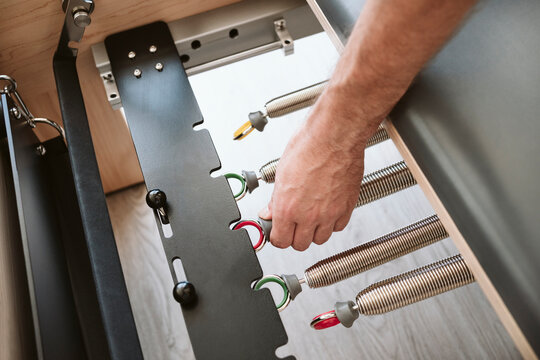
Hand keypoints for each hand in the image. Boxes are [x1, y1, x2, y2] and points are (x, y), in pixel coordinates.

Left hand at [259, 85, 380, 249]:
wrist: (335, 135)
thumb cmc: (309, 145)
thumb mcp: (282, 171)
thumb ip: (275, 198)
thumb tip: (269, 211)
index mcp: (287, 207)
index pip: (280, 241)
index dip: (278, 237)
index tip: (278, 232)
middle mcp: (308, 214)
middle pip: (300, 244)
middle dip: (294, 236)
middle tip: (293, 223)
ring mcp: (329, 213)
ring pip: (320, 239)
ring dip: (314, 231)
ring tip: (310, 217)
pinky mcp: (346, 207)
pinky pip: (338, 227)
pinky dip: (332, 223)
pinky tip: (327, 210)